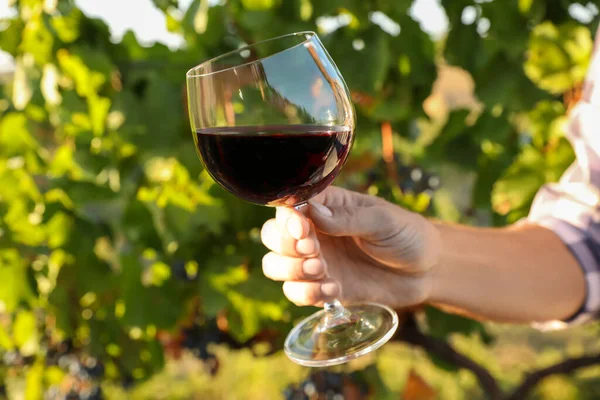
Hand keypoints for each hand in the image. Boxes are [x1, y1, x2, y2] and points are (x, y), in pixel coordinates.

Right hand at [261, 186, 440, 307]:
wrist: (426, 271)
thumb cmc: (406, 235)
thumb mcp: (383, 221)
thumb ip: (348, 218)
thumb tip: (311, 212)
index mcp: (326, 207)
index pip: (289, 206)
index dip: (288, 219)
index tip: (304, 229)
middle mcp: (313, 232)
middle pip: (272, 236)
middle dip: (286, 246)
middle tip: (315, 252)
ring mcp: (315, 261)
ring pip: (274, 265)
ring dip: (290, 270)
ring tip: (322, 271)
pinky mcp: (322, 288)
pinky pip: (296, 293)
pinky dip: (307, 294)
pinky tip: (334, 290)